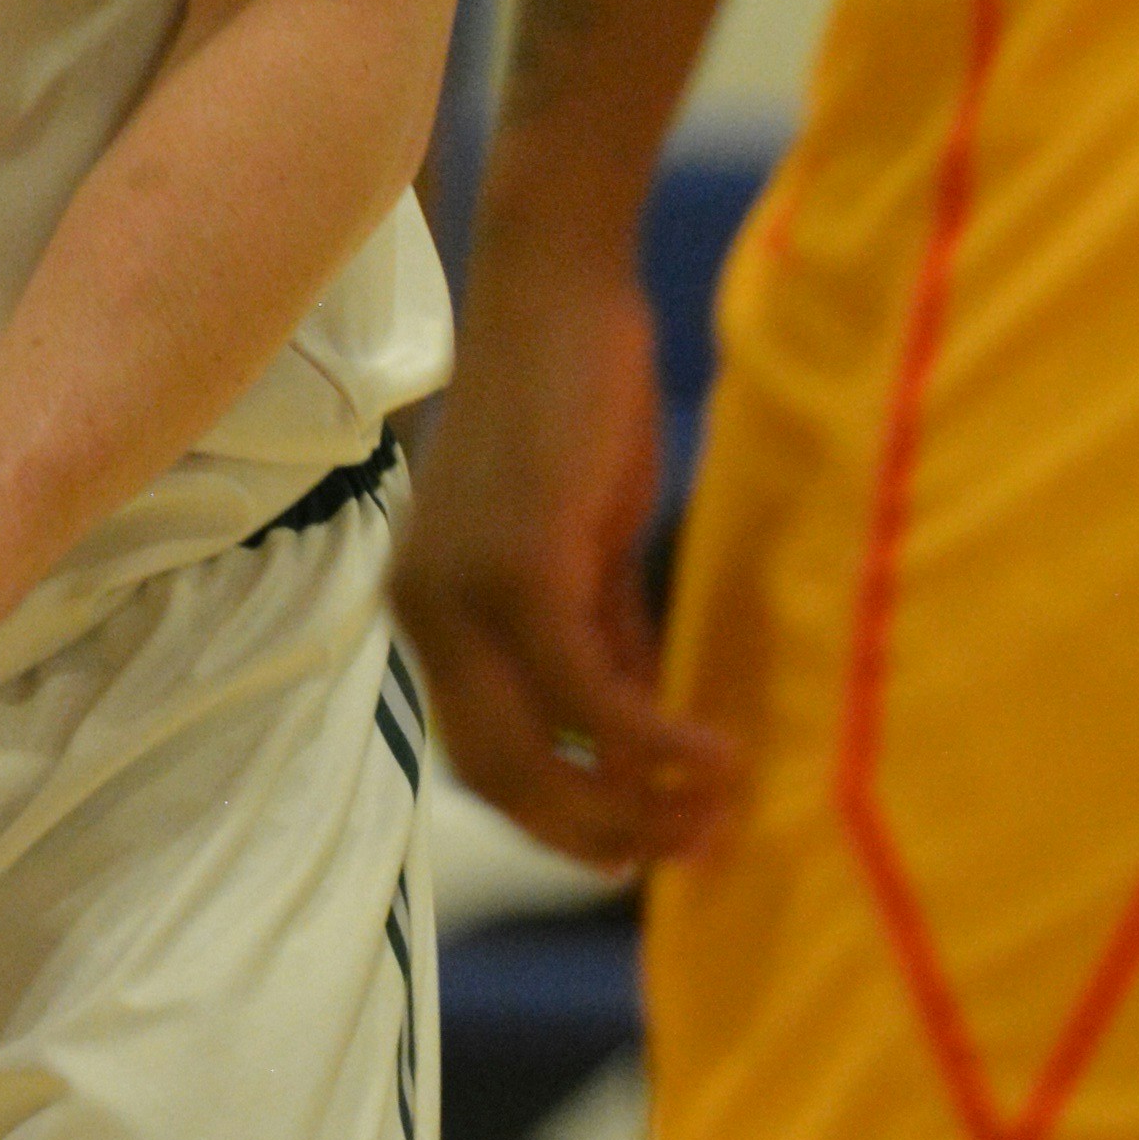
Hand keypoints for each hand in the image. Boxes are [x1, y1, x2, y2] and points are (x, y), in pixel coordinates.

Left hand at [392, 221, 736, 876]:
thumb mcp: (583, 543)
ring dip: (634, 804)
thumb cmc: (574, 400)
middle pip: (498, 779)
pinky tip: (715, 754)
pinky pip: (590, 698)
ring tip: (716, 811)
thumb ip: (600, 634)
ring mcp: (461, 596)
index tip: (634, 849)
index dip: (556, 816)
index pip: (477, 755)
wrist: (559, 288)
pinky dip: (654, 743)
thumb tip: (642, 738)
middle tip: (686, 851)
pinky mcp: (520, 570)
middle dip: (594, 832)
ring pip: (539, 756)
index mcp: (425, 606)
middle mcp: (421, 611)